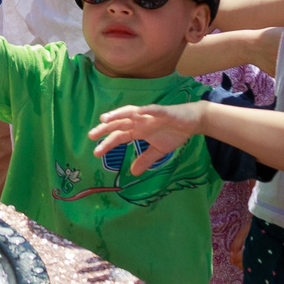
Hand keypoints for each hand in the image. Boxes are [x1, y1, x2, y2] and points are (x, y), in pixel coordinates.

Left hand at [86, 104, 200, 172]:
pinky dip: (147, 110)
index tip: (96, 152)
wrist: (193, 121)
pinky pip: (154, 110)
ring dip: (118, 115)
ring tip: (105, 119)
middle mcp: (140, 121)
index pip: (118, 136)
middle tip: (91, 135)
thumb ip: (145, 160)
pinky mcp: (164, 112)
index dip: (107, 143)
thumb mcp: (158, 151)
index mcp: (138, 130)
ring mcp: (150, 115)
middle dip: (105, 128)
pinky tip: (139, 111)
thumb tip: (133, 173)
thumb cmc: (174, 132)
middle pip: (119, 123)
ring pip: (130, 113)